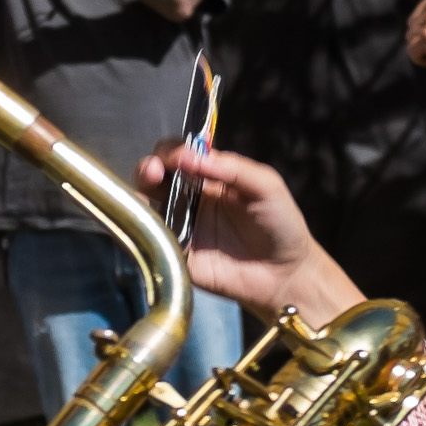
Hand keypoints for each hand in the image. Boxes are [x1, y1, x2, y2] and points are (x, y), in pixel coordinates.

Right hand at [138, 141, 362, 326]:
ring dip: (140, 192)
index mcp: (210, 178)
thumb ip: (233, 168)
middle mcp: (190, 199)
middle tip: (153, 171)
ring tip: (148, 189)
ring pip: (147, 204)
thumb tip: (191, 158)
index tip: (178, 157)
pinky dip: (145, 227)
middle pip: (157, 176)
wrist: (285, 274)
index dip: (173, 152)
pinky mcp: (177, 254)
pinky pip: (153, 239)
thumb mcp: (266, 186)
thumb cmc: (280, 224)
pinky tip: (150, 221)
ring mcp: (181, 226)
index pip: (181, 156)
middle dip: (150, 167)